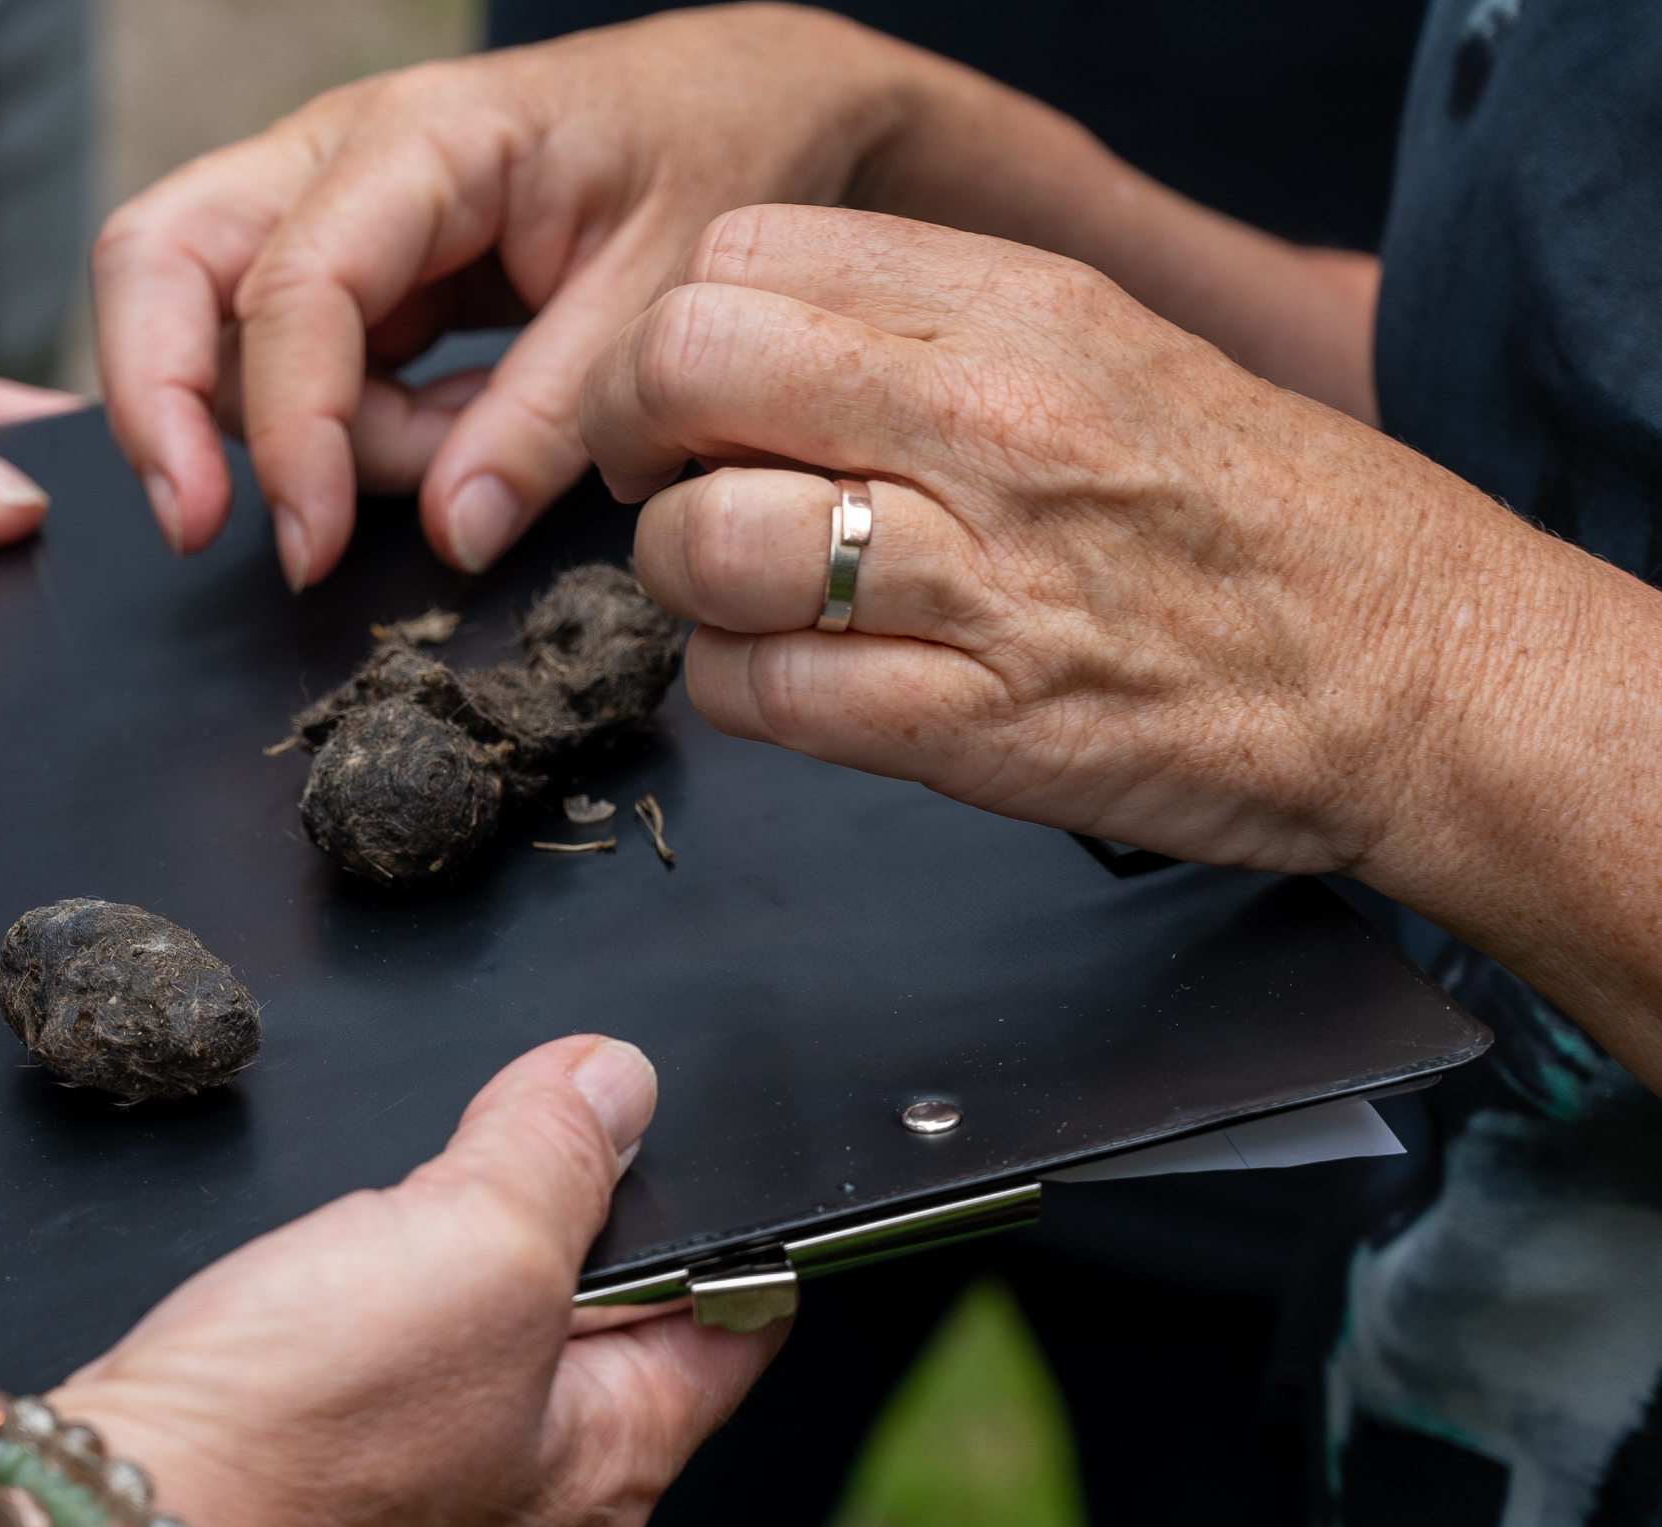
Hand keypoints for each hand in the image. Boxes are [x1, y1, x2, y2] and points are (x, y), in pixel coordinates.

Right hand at [52, 1034, 783, 1526]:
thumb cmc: (291, 1437)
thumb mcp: (476, 1241)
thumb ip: (558, 1150)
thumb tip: (613, 1081)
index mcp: (614, 1462)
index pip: (737, 1319)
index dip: (730, 1214)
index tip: (691, 1142)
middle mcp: (531, 1509)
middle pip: (603, 1325)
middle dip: (566, 1223)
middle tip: (510, 1151)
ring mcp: (424, 1515)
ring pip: (481, 1350)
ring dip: (451, 1264)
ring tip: (396, 1221)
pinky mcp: (324, 1499)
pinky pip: (382, 1383)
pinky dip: (365, 1318)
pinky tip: (318, 1295)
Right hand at [94, 4, 940, 588]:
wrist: (741, 98)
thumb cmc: (711, 158)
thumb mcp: (661, 295)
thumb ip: (551, 418)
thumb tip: (452, 536)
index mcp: (423, 140)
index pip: (294, 288)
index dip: (288, 433)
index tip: (310, 549)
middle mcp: (336, 157)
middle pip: (159, 259)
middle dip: (158, 404)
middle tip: (198, 529)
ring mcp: (324, 210)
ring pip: (216, 333)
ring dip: (314, 436)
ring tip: (465, 448)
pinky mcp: (343, 268)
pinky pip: (287, 366)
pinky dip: (347, 430)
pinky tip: (456, 425)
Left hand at [589, 204, 1661, 1082]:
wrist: (1421, 671)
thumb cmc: (1258, 517)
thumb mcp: (1110, 353)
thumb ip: (931, 329)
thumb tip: (750, 342)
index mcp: (1024, 310)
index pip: (744, 255)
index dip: (685, 332)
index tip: (707, 399)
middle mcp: (993, 423)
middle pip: (689, 369)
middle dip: (646, 438)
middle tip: (686, 487)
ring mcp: (981, 581)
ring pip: (704, 544)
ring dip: (688, 581)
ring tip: (751, 595)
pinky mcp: (971, 729)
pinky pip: (758, 693)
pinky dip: (740, 690)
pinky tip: (795, 679)